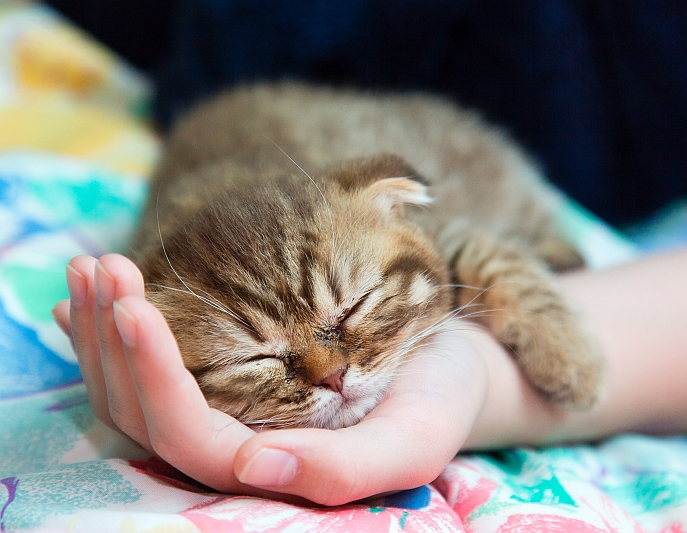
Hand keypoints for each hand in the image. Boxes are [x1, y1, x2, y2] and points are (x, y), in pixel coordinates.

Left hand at [52, 254, 506, 504]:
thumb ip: (345, 470)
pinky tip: (83, 299)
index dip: (153, 377)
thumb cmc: (435, 401)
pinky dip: (108, 334)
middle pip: (142, 414)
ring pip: (132, 393)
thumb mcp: (412, 439)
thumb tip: (257, 467)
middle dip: (112, 342)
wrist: (446, 367)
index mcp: (272, 473)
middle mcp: (234, 452)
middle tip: (102, 268)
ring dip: (102, 331)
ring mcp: (222, 416)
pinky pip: (147, 369)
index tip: (136, 305)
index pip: (188, 437)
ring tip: (91, 266)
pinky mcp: (222, 383)